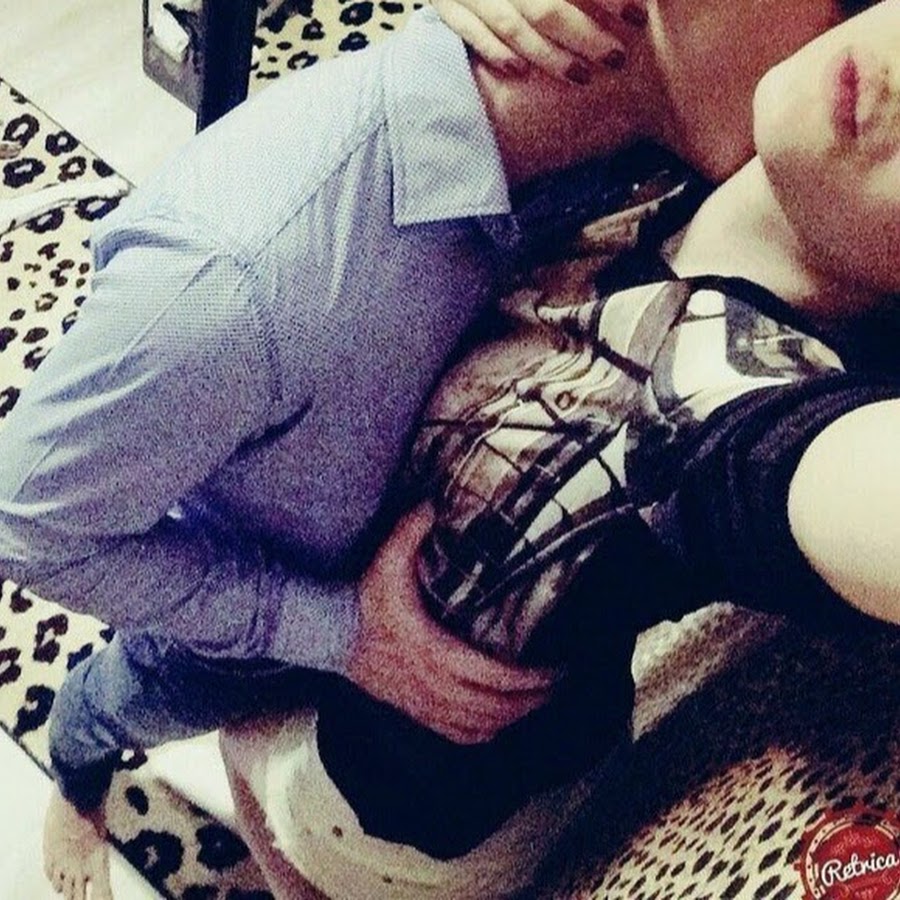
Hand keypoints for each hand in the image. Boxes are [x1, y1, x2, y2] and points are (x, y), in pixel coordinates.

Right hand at [347, 502, 559, 743]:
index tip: (554, 668)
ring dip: (514, 718)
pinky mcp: (414, 711)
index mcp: (433, 651)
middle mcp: (432, 685)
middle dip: (532, 700)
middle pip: (496, 708)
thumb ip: (409, 531)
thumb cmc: (362, 600)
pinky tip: (499, 723)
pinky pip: (458, 735)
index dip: (528, 679)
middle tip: (558, 683)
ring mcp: (424, 704)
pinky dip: (485, 733)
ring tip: (538, 701)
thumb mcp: (384, 561)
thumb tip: (433, 504)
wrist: (328, 634)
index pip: (493, 677)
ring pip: (481, 726)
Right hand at [432, 0, 647, 82]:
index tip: (637, 16)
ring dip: (548, 54)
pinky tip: (519, 72)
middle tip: (617, 58)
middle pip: (547, 7)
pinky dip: (493, 51)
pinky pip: (468, 31)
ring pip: (513, 26)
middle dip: (585, 35)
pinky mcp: (445, 4)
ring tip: (582, 76)